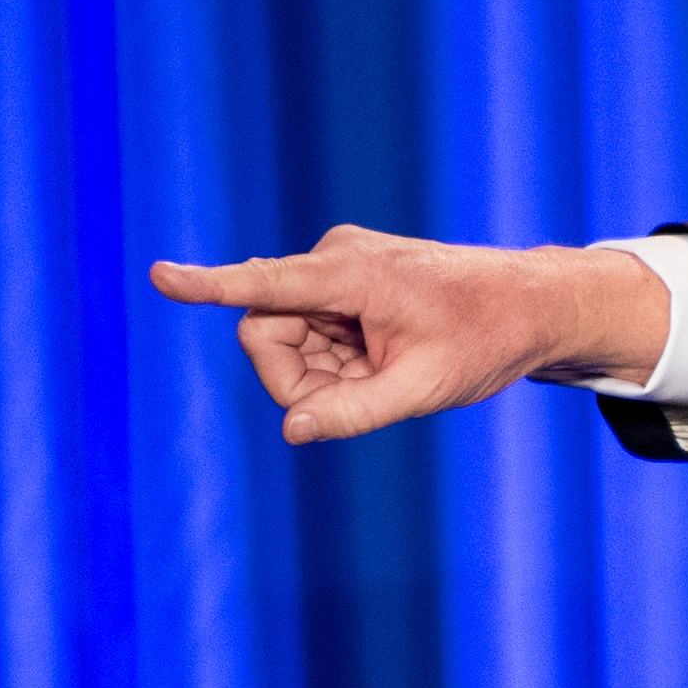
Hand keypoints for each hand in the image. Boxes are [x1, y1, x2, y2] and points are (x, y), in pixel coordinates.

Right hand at [147, 227, 672, 443]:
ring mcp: (337, 265)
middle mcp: (335, 258)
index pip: (265, 286)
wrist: (528, 305)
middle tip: (357, 400)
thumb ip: (354, 413)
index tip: (159, 276)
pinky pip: (309, 329)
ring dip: (322, 372)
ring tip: (384, 375)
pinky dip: (335, 360)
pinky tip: (380, 360)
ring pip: (286, 336)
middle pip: (266, 332)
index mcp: (352, 274)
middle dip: (297, 379)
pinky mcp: (343, 277)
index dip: (206, 286)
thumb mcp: (423, 388)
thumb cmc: (483, 341)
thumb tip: (292, 429)